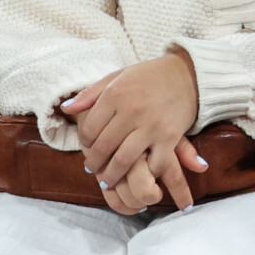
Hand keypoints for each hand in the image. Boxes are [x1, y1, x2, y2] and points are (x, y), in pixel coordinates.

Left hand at [60, 50, 202, 212]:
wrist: (189, 74)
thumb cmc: (149, 76)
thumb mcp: (117, 77)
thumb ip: (90, 94)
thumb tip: (66, 109)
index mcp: (115, 95)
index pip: (89, 129)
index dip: (84, 143)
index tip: (87, 149)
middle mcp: (131, 110)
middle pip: (103, 148)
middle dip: (94, 164)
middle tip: (93, 170)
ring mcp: (151, 125)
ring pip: (124, 160)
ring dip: (113, 175)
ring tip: (108, 180)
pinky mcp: (170, 136)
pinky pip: (154, 163)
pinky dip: (146, 173)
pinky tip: (141, 174)